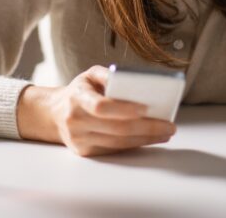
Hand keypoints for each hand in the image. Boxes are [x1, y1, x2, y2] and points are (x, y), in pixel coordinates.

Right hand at [17, 65, 175, 156]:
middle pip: (116, 128)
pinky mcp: (85, 151)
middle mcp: (76, 120)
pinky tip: (150, 138)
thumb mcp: (90, 75)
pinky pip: (114, 149)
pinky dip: (135, 144)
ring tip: (165, 132)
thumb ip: (109, 74)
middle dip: (147, 128)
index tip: (146, 108)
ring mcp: (79, 139)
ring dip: (145, 139)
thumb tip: (134, 81)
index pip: (101, 106)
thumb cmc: (81, 91)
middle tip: (169, 125)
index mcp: (77, 97)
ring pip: (118, 142)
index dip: (124, 109)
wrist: (56, 113)